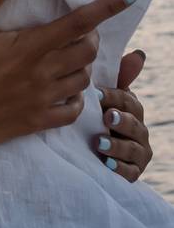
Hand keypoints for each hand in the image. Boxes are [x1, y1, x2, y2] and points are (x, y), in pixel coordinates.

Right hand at [0, 0, 138, 156]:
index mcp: (27, 49)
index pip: (78, 23)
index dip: (107, 6)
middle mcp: (40, 75)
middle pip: (88, 52)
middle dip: (90, 36)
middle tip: (74, 29)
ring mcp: (40, 101)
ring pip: (83, 79)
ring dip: (83, 64)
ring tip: (67, 55)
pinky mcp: (34, 123)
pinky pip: (73, 111)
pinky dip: (76, 97)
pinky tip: (63, 89)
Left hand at [93, 47, 152, 181]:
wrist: (87, 151)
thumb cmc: (95, 116)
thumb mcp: (103, 98)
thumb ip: (119, 77)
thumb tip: (140, 54)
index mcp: (132, 110)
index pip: (129, 101)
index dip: (114, 97)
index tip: (97, 94)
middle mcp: (139, 131)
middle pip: (135, 125)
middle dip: (122, 121)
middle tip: (106, 117)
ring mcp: (138, 153)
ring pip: (133, 150)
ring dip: (117, 146)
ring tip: (99, 143)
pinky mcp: (132, 173)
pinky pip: (130, 172)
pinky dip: (118, 168)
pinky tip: (106, 164)